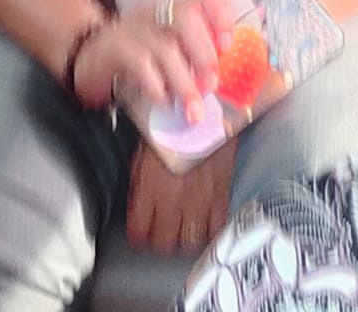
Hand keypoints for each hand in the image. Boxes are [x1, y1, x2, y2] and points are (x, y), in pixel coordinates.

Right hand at [70, 0, 232, 115]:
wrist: (86, 57)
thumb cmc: (134, 55)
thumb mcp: (165, 47)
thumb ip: (191, 55)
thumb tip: (220, 78)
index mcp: (170, 8)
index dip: (221, 14)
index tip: (228, 43)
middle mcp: (153, 11)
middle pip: (186, 16)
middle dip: (205, 53)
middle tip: (211, 84)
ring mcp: (132, 27)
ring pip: (166, 47)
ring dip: (185, 81)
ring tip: (193, 107)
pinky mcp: (114, 47)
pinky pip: (141, 63)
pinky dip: (157, 86)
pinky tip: (164, 101)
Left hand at [127, 137, 234, 254]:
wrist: (204, 114)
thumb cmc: (172, 130)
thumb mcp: (143, 156)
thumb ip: (139, 188)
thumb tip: (137, 210)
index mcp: (151, 188)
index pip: (139, 230)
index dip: (137, 236)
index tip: (139, 235)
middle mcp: (174, 199)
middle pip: (164, 243)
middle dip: (159, 242)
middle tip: (159, 235)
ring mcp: (199, 200)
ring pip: (189, 242)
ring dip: (183, 239)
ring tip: (181, 232)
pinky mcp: (220, 196)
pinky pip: (215, 228)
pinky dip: (208, 232)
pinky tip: (203, 226)